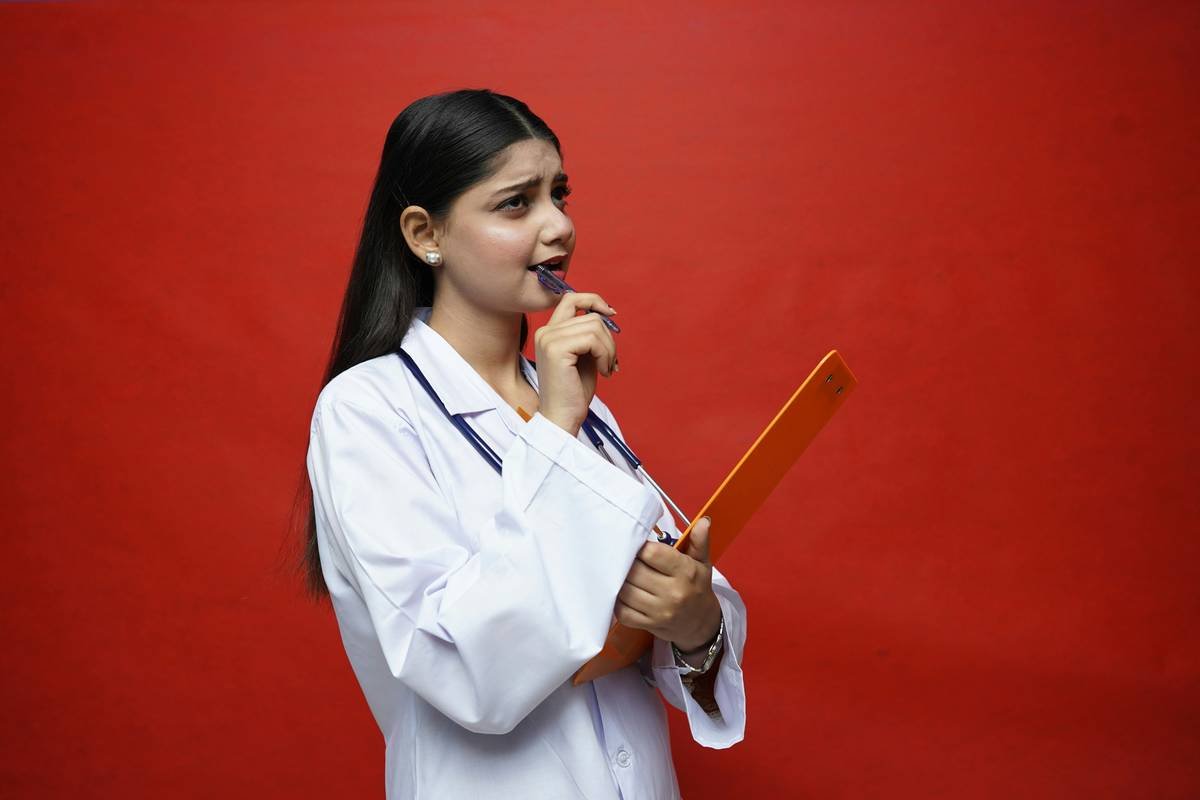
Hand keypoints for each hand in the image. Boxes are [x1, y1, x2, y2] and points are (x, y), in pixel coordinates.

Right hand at [533, 292, 617, 435]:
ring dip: (609, 349)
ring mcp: (548, 339)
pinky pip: (592, 339)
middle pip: (590, 315)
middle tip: (611, 362)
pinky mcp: (556, 349)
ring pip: (594, 326)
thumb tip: (606, 312)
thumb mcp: (584, 355)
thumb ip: (588, 334)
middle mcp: (545, 332)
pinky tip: (603, 372)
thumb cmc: (574, 391)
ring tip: (607, 368)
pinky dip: (605, 355)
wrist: (562, 417)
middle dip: (609, 338)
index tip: (612, 314)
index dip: (594, 300)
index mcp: (549, 332)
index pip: (571, 298)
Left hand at [615, 516, 720, 651]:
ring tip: (622, 574)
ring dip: (619, 581)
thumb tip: (703, 521)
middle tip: (625, 558)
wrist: (701, 624)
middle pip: (635, 571)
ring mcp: (660, 612)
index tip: (638, 546)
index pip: (652, 553)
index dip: (640, 547)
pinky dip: (617, 602)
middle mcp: (673, 593)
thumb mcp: (702, 563)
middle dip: (627, 563)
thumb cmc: (697, 587)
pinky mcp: (649, 625)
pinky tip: (622, 593)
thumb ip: (699, 541)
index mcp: (685, 572)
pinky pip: (623, 612)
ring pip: (625, 591)